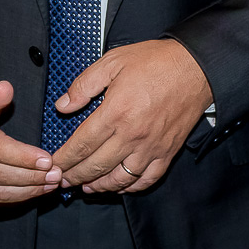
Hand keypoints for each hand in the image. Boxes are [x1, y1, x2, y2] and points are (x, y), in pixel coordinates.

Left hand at [50, 38, 212, 194]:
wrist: (195, 68)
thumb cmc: (156, 62)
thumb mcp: (113, 61)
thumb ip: (84, 84)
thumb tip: (63, 105)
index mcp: (115, 112)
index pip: (81, 145)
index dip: (64, 158)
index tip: (53, 164)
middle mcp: (132, 135)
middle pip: (96, 166)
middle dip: (74, 176)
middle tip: (62, 179)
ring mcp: (150, 147)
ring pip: (119, 179)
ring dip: (99, 186)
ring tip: (86, 186)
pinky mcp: (167, 152)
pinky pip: (146, 180)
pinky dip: (130, 187)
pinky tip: (119, 186)